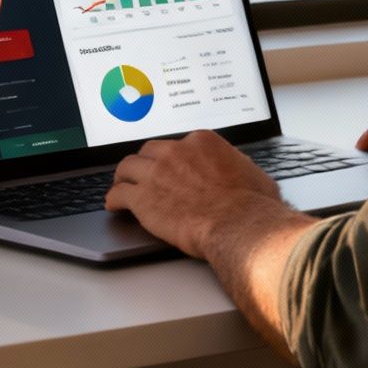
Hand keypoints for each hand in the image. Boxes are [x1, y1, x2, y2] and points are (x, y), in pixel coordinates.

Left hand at [106, 130, 285, 259]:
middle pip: (149, 151)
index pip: (178, 143)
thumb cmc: (251, 204)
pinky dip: (114, 199)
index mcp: (201, 142)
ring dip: (124, 176)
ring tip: (122, 184)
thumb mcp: (253, 174)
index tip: (170, 165)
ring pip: (127, 167)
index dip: (171, 157)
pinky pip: (118, 194)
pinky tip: (113, 205)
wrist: (238, 224)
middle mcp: (176, 151)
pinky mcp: (143, 198)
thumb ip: (238, 166)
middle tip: (144, 173)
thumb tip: (241, 170)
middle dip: (145, 162)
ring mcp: (156, 173)